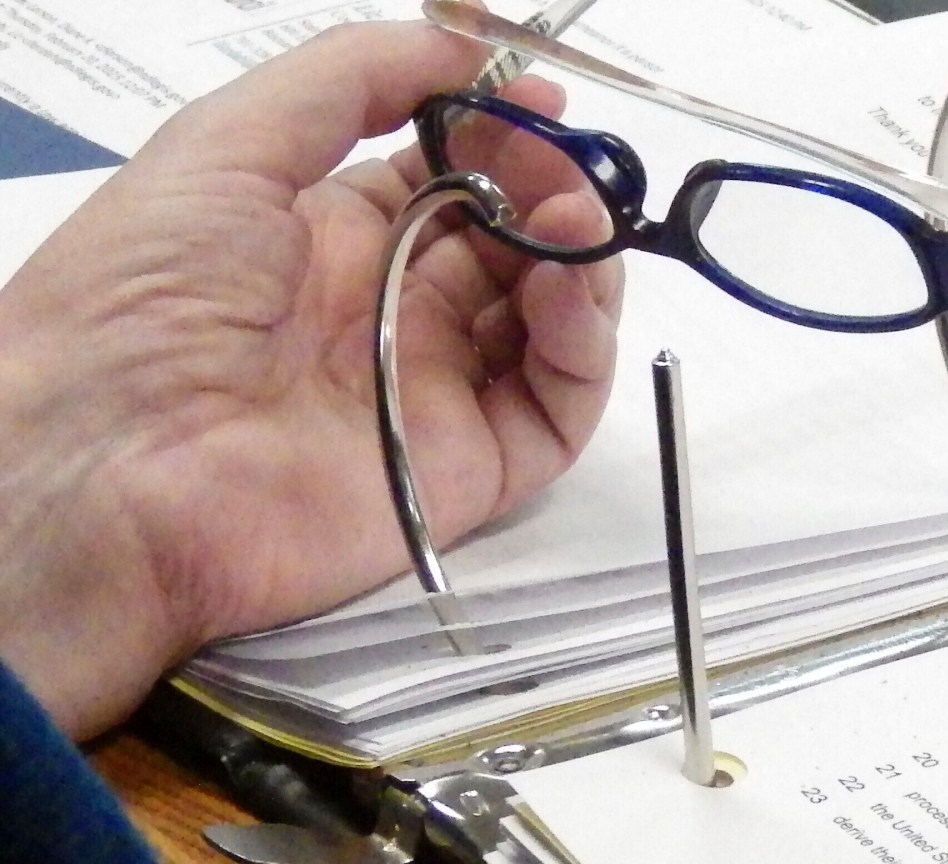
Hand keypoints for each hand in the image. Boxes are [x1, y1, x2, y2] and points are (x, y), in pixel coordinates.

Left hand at [0, 20, 622, 738]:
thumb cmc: (138, 298)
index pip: (455, 178)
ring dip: (584, 262)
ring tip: (576, 220)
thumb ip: (354, 77)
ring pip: (554, 324)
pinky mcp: (470, 469)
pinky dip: (585, 345)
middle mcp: (394, 312)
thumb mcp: (229, 139)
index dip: (507, 138)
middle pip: (517, 245)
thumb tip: (472, 52)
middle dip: (555, 193)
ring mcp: (436, 391)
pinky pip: (559, 406)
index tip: (542, 101)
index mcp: (332, 238)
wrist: (104, 461)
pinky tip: (566, 291)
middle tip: (567, 168)